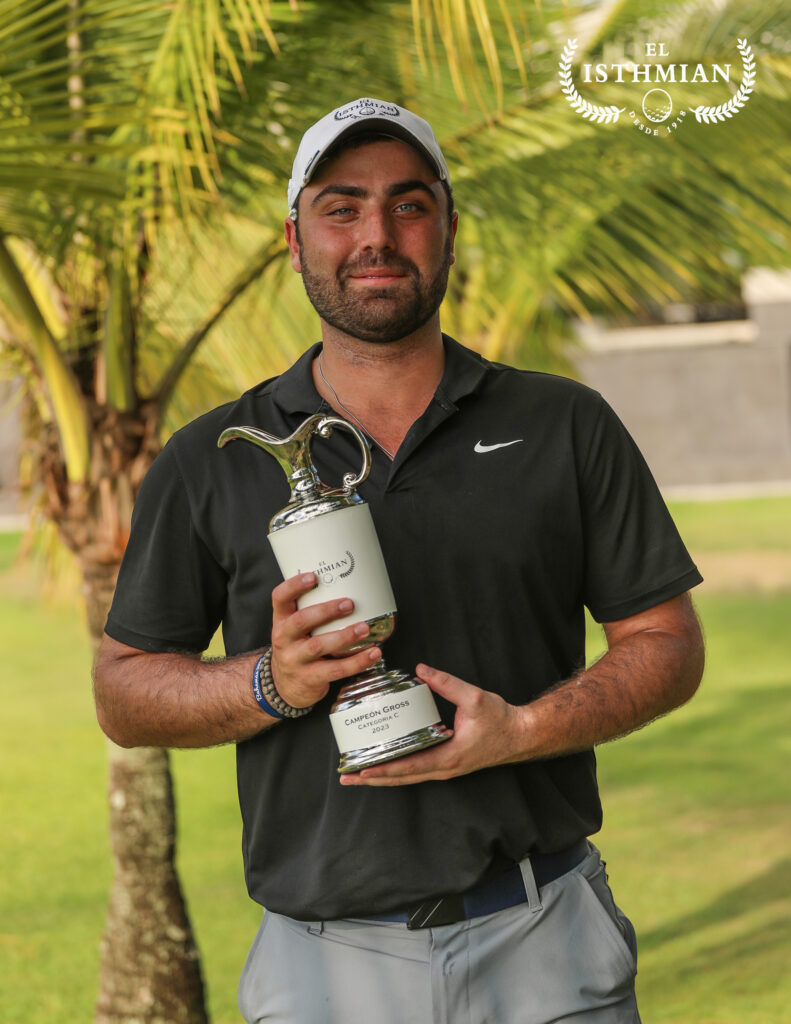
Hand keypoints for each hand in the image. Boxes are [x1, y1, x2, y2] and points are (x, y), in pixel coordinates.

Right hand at [270, 573, 380, 708]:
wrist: (285, 686)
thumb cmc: (297, 648)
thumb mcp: (294, 629)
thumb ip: (309, 610)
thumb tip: (348, 585)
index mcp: (281, 621)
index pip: (280, 598)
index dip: (294, 586)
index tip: (313, 577)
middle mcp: (284, 639)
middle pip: (301, 621)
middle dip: (326, 611)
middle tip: (349, 604)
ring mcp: (296, 660)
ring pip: (318, 646)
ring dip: (344, 636)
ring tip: (364, 628)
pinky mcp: (310, 678)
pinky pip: (336, 669)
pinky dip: (357, 662)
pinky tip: (373, 653)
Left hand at [339, 664, 528, 786]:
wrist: (519, 735)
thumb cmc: (500, 720)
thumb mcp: (475, 698)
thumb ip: (448, 683)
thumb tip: (422, 670)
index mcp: (448, 756)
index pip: (409, 766)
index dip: (383, 768)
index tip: (361, 769)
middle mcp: (443, 769)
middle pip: (401, 778)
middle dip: (372, 778)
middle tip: (346, 776)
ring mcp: (444, 769)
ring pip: (406, 777)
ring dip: (381, 776)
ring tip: (356, 774)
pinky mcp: (445, 764)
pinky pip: (414, 770)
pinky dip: (395, 769)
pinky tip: (382, 762)